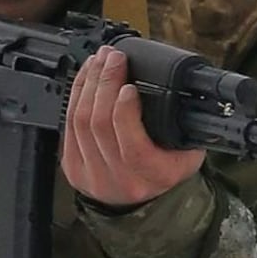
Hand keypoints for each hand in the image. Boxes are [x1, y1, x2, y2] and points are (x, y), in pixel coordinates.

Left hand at [61, 45, 205, 207]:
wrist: (143, 200)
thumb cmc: (167, 167)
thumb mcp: (188, 151)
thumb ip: (185, 125)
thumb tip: (180, 87)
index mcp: (155, 176)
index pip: (133, 148)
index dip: (126, 113)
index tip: (130, 86)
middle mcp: (121, 180)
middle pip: (100, 126)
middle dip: (105, 83)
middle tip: (113, 57)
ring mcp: (92, 175)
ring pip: (80, 122)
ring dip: (89, 83)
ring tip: (100, 60)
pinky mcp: (72, 167)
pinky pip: (68, 124)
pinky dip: (76, 94)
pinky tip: (86, 76)